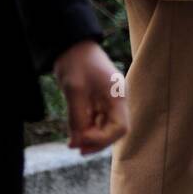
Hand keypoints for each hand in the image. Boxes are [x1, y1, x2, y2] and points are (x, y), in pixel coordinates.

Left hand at [53, 39, 128, 155]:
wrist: (72, 44)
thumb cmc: (76, 62)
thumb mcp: (74, 91)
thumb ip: (77, 118)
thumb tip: (77, 143)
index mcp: (118, 95)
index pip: (120, 128)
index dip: (102, 139)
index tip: (82, 139)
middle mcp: (117, 100)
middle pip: (114, 130)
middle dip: (97, 142)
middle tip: (76, 148)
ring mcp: (109, 100)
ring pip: (105, 127)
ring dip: (91, 137)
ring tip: (72, 143)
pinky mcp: (100, 100)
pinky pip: (97, 121)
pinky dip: (87, 129)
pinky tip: (74, 134)